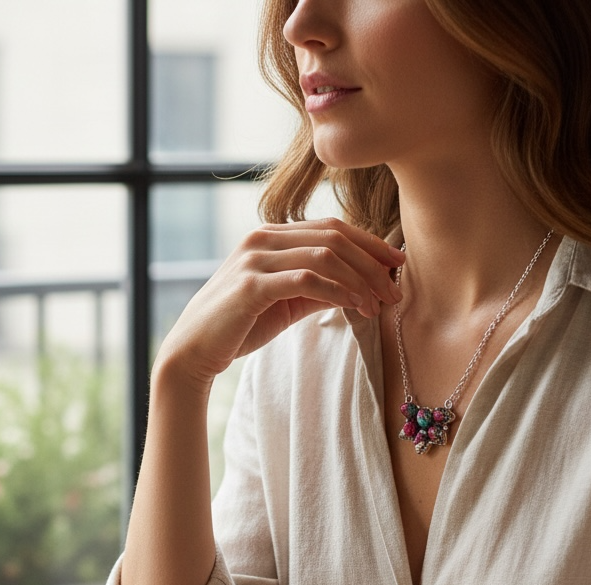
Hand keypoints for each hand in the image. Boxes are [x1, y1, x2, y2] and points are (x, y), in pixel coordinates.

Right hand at [157, 218, 403, 387]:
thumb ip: (315, 288)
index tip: (397, 265)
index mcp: (271, 236)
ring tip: (379, 303)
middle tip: (396, 289)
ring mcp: (255, 258)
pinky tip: (355, 307)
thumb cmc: (237, 328)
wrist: (193, 351)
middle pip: (333, 236)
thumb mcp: (283, 303)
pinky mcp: (252, 285)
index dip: (369, 244)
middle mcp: (262, 238)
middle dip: (371, 262)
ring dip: (359, 279)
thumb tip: (358, 287)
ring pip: (324, 255)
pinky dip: (337, 291)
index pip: (331, 228)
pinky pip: (306, 279)